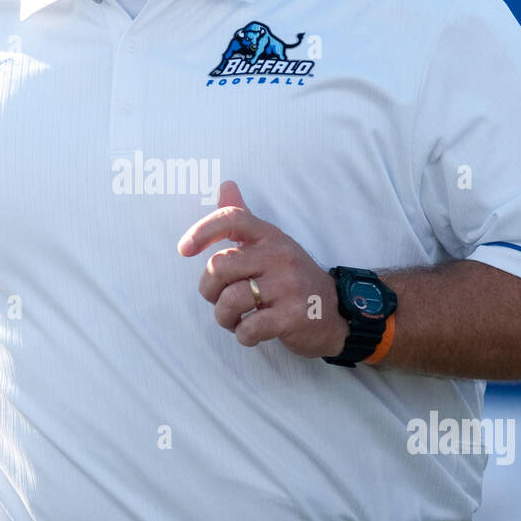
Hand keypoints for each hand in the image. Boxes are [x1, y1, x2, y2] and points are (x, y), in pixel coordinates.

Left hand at [177, 180, 348, 358]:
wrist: (337, 312)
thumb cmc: (292, 278)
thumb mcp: (272, 244)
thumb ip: (244, 219)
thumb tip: (225, 185)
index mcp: (270, 236)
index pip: (232, 219)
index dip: (202, 231)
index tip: (184, 249)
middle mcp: (279, 256)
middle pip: (219, 266)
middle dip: (209, 290)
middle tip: (219, 300)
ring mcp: (288, 286)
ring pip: (230, 300)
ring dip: (224, 317)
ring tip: (235, 320)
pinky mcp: (293, 316)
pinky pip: (249, 328)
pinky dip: (243, 335)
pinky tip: (251, 333)